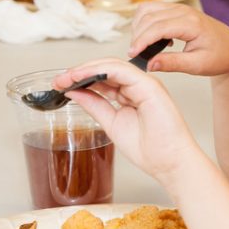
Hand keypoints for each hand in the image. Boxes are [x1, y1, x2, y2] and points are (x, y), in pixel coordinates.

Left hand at [53, 58, 203, 181]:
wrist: (169, 163)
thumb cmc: (151, 150)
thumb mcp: (112, 124)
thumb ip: (96, 106)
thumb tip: (75, 93)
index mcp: (131, 94)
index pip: (103, 78)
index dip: (81, 78)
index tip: (60, 85)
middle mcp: (138, 86)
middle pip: (106, 68)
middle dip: (79, 72)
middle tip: (58, 81)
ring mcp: (145, 84)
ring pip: (112, 65)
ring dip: (86, 69)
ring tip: (66, 78)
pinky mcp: (150, 86)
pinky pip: (122, 70)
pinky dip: (100, 70)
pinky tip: (83, 75)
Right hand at [129, 2, 228, 78]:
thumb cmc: (218, 57)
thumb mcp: (197, 65)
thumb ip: (172, 63)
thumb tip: (149, 64)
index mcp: (191, 24)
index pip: (157, 28)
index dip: (141, 41)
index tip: (132, 54)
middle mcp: (184, 11)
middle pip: (148, 16)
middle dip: (137, 36)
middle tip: (137, 55)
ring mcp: (179, 7)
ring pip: (147, 9)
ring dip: (138, 26)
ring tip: (144, 46)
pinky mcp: (175, 9)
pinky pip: (151, 9)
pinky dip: (144, 21)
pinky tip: (153, 38)